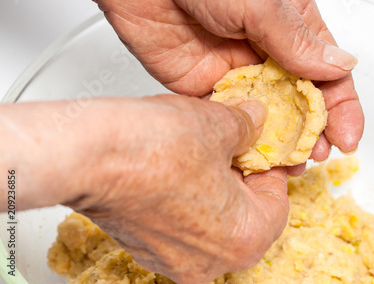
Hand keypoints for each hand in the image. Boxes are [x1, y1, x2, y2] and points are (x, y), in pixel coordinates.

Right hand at [0, 95, 287, 282]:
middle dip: (243, 177)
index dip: (272, 165)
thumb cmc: (151, 148)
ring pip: (213, 221)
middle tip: (234, 146)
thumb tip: (255, 121)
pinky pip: (182, 226)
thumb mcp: (219, 123)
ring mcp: (174, 260)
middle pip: (246, 215)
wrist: (86, 155)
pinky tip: (175, 170)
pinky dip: (187, 200)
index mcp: (243, 238)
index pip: (278, 201)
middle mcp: (210, 261)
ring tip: (202, 153)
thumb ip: (248, 125)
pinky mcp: (145, 249)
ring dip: (215, 188)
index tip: (263, 146)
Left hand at [37, 0, 363, 160]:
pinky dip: (241, 141)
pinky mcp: (203, 88)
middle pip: (299, 102)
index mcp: (291, 26)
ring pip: (266, 117)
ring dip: (278, 143)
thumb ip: (296, 41)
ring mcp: (235, 73)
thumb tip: (341, 67)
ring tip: (287, 166)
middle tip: (314, 156)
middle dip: (311, 132)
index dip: (341, 107)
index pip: (328, 73)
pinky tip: (250, 158)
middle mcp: (267, 53)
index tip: (347, 138)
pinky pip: (229, 120)